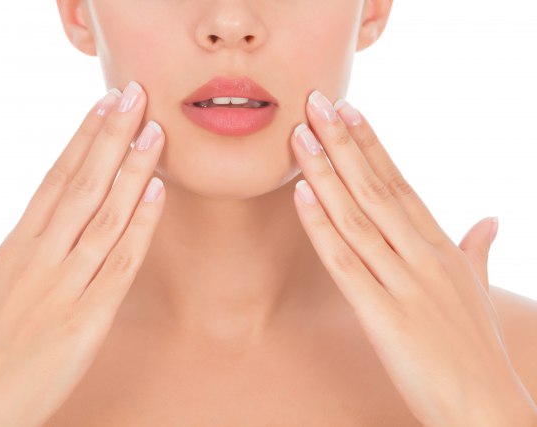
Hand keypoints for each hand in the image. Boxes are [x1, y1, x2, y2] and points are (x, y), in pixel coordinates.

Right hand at [0, 81, 165, 426]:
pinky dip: (139, 229)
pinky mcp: (88, 319)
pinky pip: (119, 265)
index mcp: (15, 247)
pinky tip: (156, 195)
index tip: (102, 104)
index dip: (81, 139)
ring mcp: (65, 287)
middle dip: (112, 138)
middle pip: (82, 186)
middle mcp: (41, 259)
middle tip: (136, 95)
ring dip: (133, 173)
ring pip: (105, 218)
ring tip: (154, 133)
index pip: (53, 178)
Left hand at [290, 91, 536, 425]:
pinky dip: (322, 227)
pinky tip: (303, 196)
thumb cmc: (476, 350)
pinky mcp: (385, 316)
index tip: (349, 110)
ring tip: (301, 135)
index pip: (400, 183)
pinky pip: (347, 264)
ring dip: (326, 173)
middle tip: (315, 101)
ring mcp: (405, 284)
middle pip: (376, 188)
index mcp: (441, 247)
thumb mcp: (479, 290)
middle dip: (343, 142)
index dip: (371, 145)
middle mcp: (423, 256)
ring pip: (357, 217)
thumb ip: (479, 251)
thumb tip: (490, 219)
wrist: (489, 411)